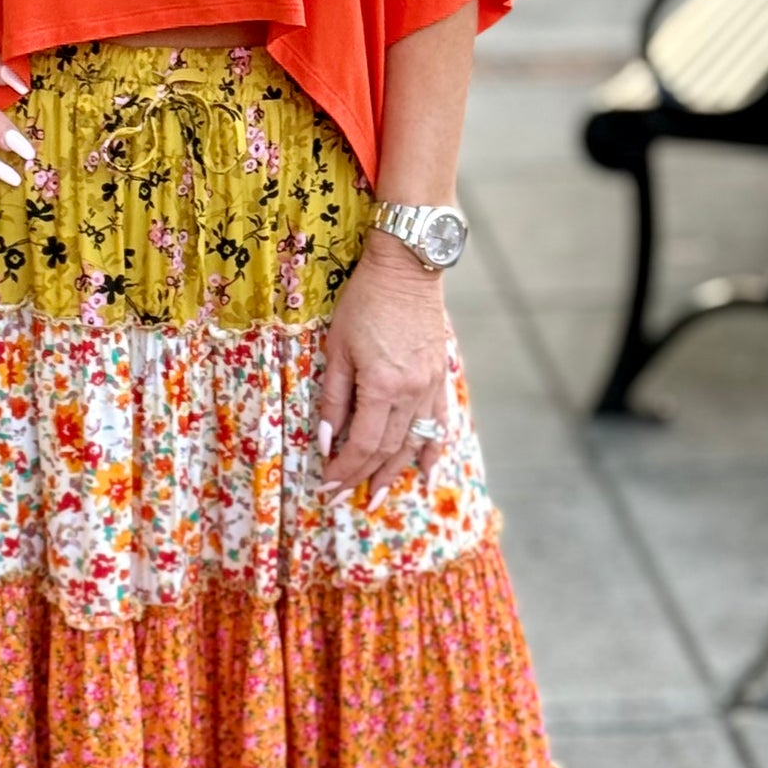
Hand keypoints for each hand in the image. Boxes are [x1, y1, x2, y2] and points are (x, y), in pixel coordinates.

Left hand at [316, 232, 451, 499]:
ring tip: (379, 496)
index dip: (345, 469)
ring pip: (416, 442)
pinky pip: (440, 423)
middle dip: (364, 476)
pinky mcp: (440, 377)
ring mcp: (431, 386)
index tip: (328, 486)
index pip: (364, 443)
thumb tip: (326, 441)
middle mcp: (413, 393)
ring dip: (397, 473)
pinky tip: (430, 473)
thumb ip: (333, 398)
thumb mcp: (337, 348)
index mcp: (383, 386)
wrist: (407, 268)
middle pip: (389, 449)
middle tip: (344, 498)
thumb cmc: (364, 302)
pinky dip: (435, 450)